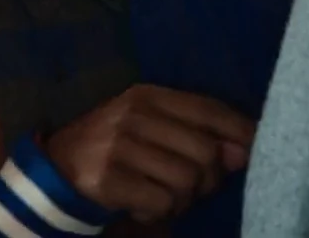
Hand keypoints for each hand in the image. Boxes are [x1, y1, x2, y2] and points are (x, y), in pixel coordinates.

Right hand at [45, 85, 255, 223]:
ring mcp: (118, 145)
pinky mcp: (107, 179)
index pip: (209, 109)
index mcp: (148, 95)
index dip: (240, 131)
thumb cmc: (113, 149)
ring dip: (182, 201)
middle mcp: (134, 114)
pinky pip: (161, 203)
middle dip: (207, 180)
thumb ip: (194, 133)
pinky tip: (142, 208)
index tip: (255, 149)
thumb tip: (241, 153)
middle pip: (206, 152)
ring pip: (187, 181)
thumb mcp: (149, 128)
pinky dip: (158, 214)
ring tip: (162, 197)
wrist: (53, 172)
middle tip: (190, 189)